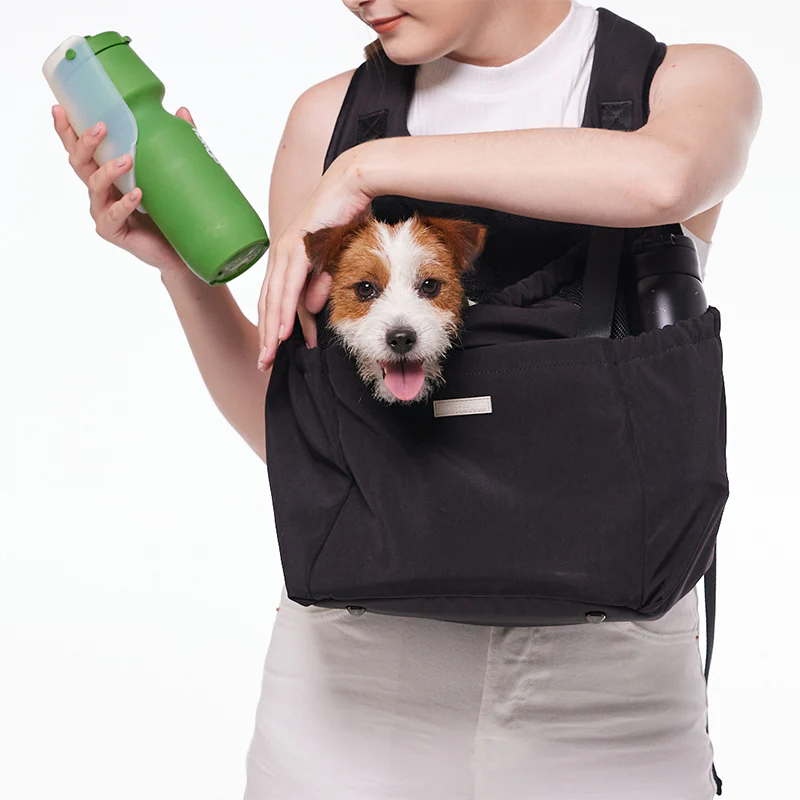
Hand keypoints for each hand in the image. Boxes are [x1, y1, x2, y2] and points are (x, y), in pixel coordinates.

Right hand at [51, 104, 197, 279]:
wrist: (181, 249)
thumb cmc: (171, 210)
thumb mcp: (174, 172)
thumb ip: (176, 143)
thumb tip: (182, 110)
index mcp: (109, 173)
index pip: (82, 149)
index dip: (68, 130)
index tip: (60, 108)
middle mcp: (102, 191)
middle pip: (80, 163)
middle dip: (84, 142)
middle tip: (101, 127)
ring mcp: (105, 211)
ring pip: (94, 186)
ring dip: (107, 170)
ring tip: (127, 160)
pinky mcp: (113, 232)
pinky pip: (112, 216)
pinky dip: (123, 205)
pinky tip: (137, 195)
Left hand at [256, 154, 373, 370]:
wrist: (352, 185)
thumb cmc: (347, 217)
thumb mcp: (335, 259)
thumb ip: (322, 283)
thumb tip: (313, 308)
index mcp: (288, 257)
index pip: (275, 299)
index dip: (271, 327)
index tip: (271, 351)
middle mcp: (281, 254)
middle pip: (268, 304)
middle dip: (265, 336)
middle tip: (262, 363)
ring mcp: (286, 249)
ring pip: (274, 299)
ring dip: (271, 330)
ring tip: (269, 355)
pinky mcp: (296, 246)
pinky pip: (288, 286)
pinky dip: (283, 311)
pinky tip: (281, 332)